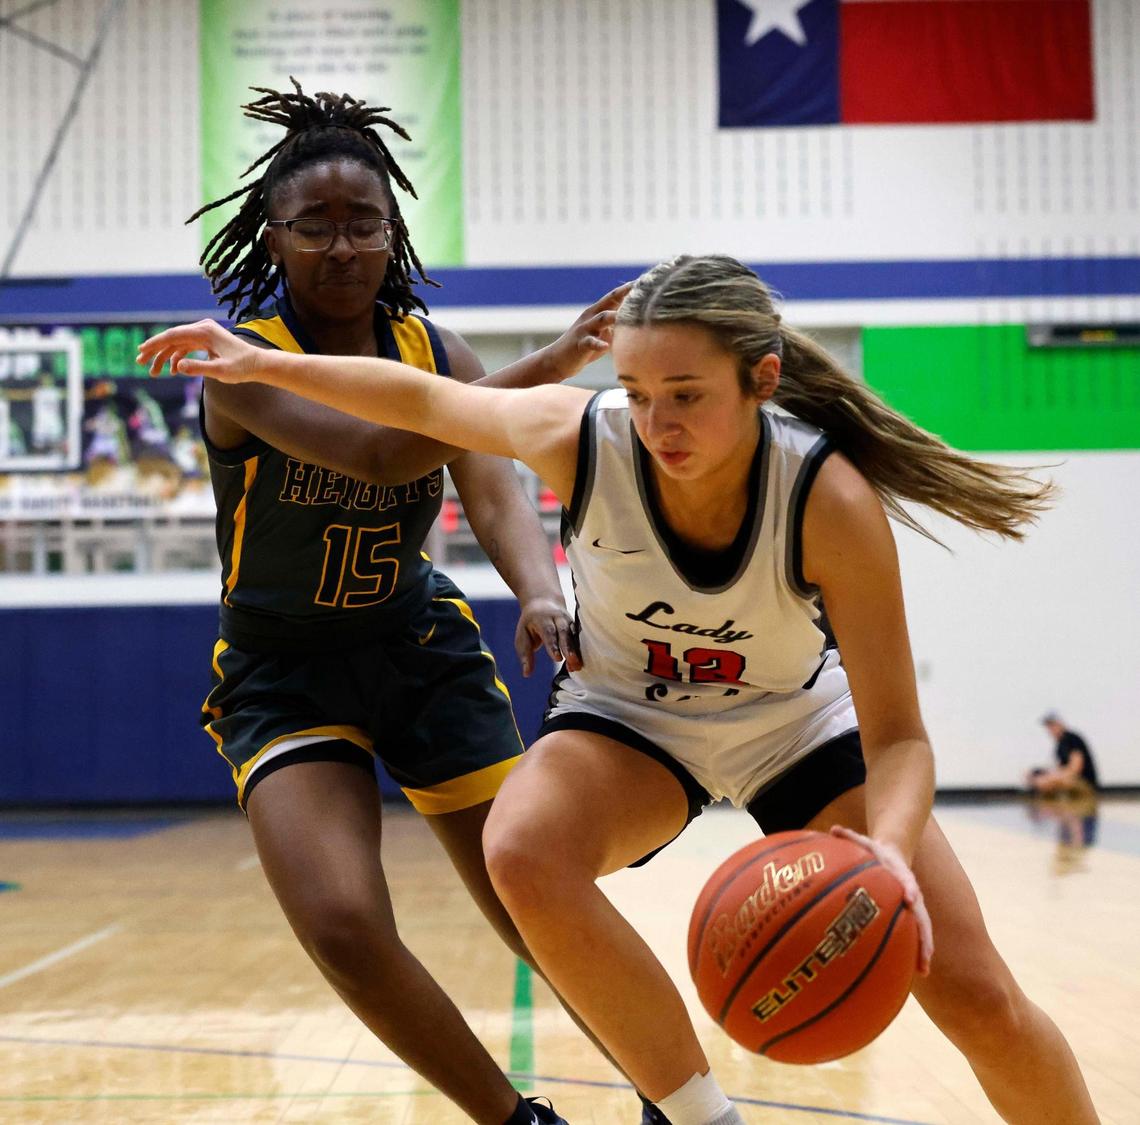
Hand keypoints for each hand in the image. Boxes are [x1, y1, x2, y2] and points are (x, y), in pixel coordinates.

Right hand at [136, 320, 261, 382]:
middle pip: (171, 338)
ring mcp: (204, 334)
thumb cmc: (242, 368)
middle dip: (155, 350)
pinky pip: (185, 347)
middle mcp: (202, 328)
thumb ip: (199, 368)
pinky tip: (172, 370)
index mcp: (204, 331)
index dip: (154, 344)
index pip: (173, 335)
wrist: (258, 364)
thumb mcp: (221, 371)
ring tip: (153, 373)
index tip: (141, 352)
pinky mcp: (206, 341)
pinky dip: (177, 358)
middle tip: (140, 363)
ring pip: (177, 344)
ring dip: (164, 357)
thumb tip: (176, 367)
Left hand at [514, 595, 581, 676]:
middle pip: (564, 631)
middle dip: (568, 647)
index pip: (548, 631)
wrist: (544, 601)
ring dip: (576, 651)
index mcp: (541, 618)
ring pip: (573, 635)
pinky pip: (578, 637)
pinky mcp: (574, 625)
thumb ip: (525, 654)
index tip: (557, 659)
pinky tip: (580, 663)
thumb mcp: (523, 636)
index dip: (553, 644)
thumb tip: (526, 674)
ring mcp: (568, 620)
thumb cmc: (530, 624)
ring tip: (577, 666)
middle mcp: (557, 617)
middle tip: (571, 661)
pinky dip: (579, 650)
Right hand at [544, 283, 632, 381]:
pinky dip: (598, 344)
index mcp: (597, 312)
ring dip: (614, 316)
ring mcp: (584, 329)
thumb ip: (617, 326)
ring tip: (627, 316)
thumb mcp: (603, 334)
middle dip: (624, 294)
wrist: (558, 360)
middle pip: (609, 301)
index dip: (629, 288)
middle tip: (641, 289)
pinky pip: (590, 342)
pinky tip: (606, 347)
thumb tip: (639, 324)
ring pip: (601, 319)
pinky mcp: (579, 344)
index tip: (647, 280)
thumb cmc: (585, 347)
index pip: (615, 296)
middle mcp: (590, 316)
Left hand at [830, 825, 933, 975]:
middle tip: (926, 952)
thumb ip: (849, 836)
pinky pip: (912, 935)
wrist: (893, 855)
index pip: (908, 881)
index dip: (910, 888)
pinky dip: (914, 952)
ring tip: (922, 971)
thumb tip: (833, 828)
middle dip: (924, 933)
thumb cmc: (873, 852)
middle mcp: (911, 893)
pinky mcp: (909, 917)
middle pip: (921, 914)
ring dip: (923, 949)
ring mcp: (913, 907)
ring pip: (922, 930)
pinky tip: (912, 973)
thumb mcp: (863, 842)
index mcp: (901, 874)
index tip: (910, 899)